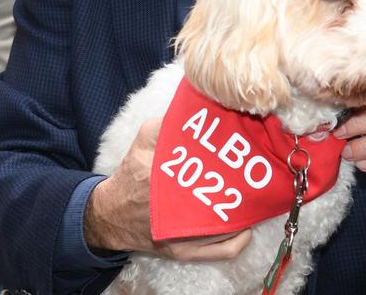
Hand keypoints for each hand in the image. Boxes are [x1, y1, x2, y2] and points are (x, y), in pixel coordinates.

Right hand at [83, 118, 251, 260]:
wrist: (112, 215)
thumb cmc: (131, 176)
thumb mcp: (142, 141)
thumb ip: (165, 125)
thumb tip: (193, 112)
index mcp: (162, 177)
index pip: (204, 170)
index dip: (228, 163)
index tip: (242, 153)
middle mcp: (173, 210)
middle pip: (221, 201)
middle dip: (241, 190)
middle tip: (252, 177)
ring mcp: (181, 237)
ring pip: (226, 229)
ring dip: (244, 214)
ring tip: (253, 198)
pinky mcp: (183, 253)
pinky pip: (220, 252)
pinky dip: (238, 241)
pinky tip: (246, 228)